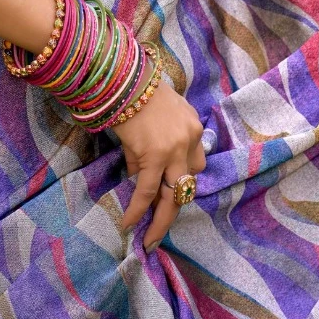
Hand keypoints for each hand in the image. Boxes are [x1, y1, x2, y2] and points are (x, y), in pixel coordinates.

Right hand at [115, 79, 205, 252]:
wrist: (124, 79)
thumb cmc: (136, 94)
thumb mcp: (156, 119)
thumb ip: (154, 148)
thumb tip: (140, 178)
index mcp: (194, 129)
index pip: (195, 165)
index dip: (181, 183)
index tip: (169, 196)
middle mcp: (190, 140)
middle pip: (188, 185)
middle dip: (174, 210)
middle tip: (161, 231)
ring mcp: (175, 149)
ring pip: (173, 195)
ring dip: (161, 221)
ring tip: (150, 239)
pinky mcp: (155, 155)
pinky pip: (148, 190)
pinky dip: (138, 209)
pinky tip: (130, 223)